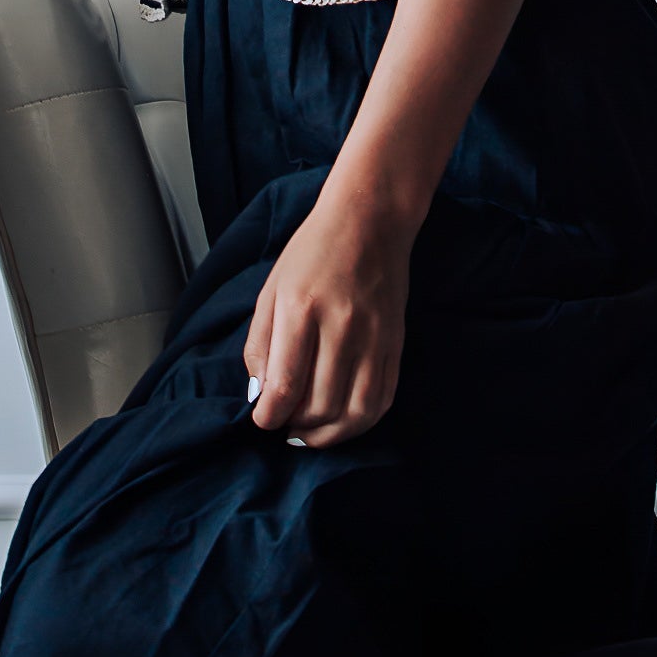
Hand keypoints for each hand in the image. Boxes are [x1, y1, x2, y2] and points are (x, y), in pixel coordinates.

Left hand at [241, 180, 413, 449]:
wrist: (370, 221)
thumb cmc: (312, 252)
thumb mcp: (271, 290)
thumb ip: (260, 345)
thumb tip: (260, 395)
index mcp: (301, 310)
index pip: (286, 384)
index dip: (269, 416)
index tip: (262, 420)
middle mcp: (341, 326)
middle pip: (320, 405)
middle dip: (296, 427)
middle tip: (284, 426)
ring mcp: (374, 337)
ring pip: (354, 412)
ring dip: (329, 435)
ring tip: (310, 433)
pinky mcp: (396, 343)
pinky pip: (383, 399)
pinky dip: (361, 422)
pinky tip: (342, 423)